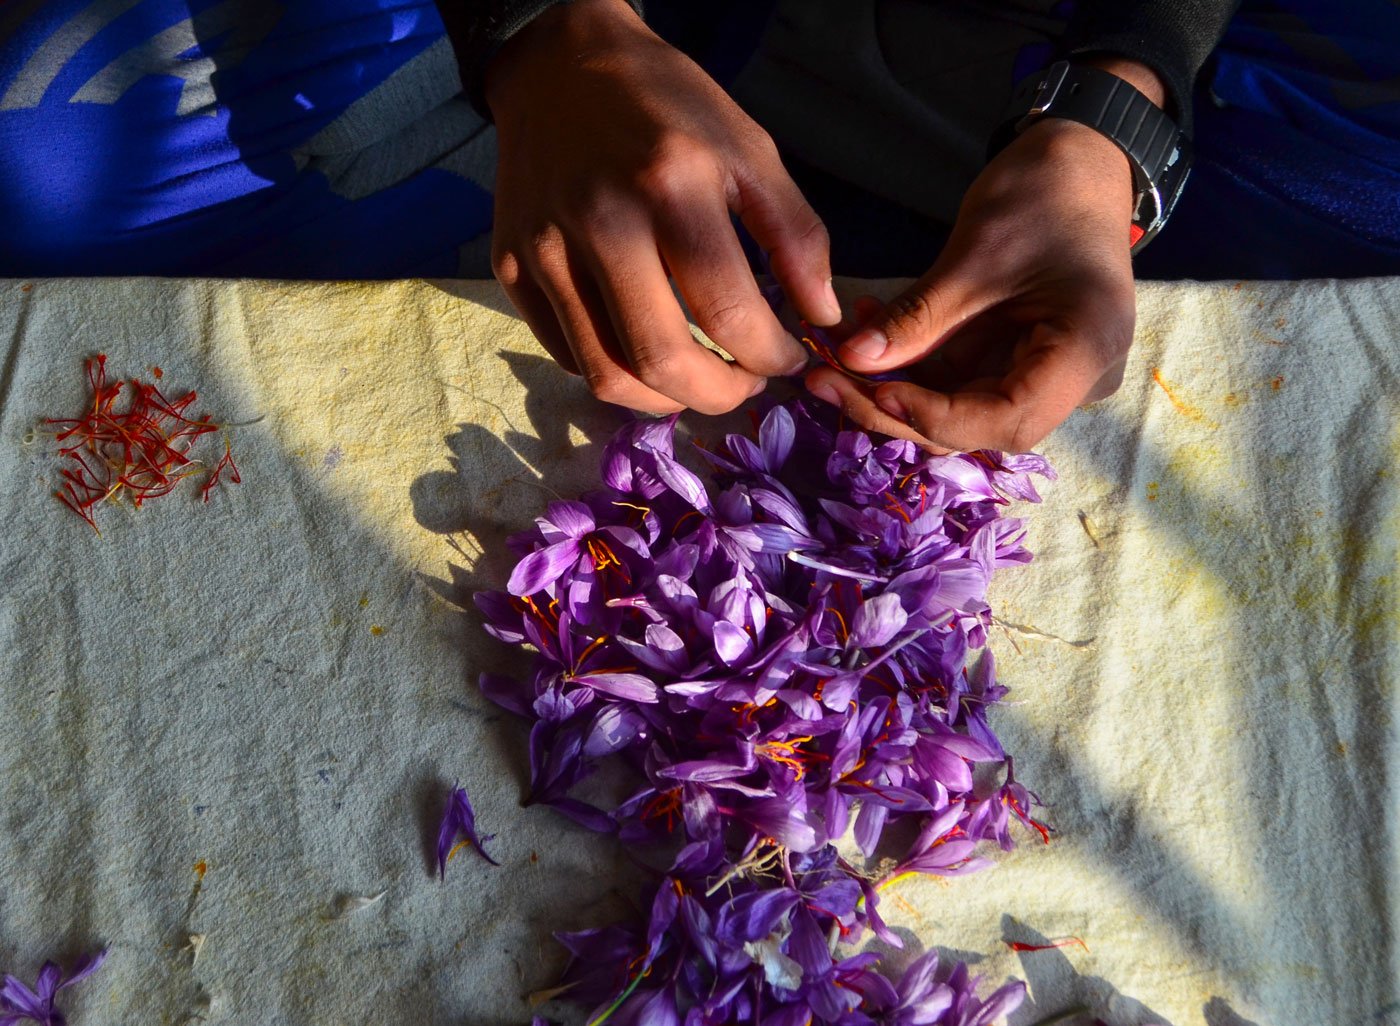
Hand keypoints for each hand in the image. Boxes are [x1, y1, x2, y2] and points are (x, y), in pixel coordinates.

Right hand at [484, 0, 839, 414]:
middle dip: (718, 397)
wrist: (558, 66)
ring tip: (700, 381)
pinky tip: (646, 350)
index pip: (728, 314)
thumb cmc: (666, 106)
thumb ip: (796, 235)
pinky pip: (567, 354)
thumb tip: (822, 318)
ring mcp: (544, 251)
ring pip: (605, 376)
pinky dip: (615, 371)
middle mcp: (599, 224)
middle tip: (745, 387)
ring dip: (665, 401)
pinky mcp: (509, 267)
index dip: (770, 358)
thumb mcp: (749, 148)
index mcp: (670, 187)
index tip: (786, 360)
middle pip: (661, 362)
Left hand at [805, 73, 1157, 452]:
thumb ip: (918, 317)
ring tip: (836, 357)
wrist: (1078, 167)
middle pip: (979, 425)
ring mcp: (1046, 377)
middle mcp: (1076, 381)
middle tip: (825, 381)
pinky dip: (911, 368)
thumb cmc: (1044, 196)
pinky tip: (867, 337)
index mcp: (1087, 351)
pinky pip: (960, 385)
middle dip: (898, 409)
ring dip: (894, 390)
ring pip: (961, 411)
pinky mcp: (1017, 366)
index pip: (1010, 420)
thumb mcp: (976, 255)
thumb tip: (851, 359)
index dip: (938, 417)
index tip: (876, 392)